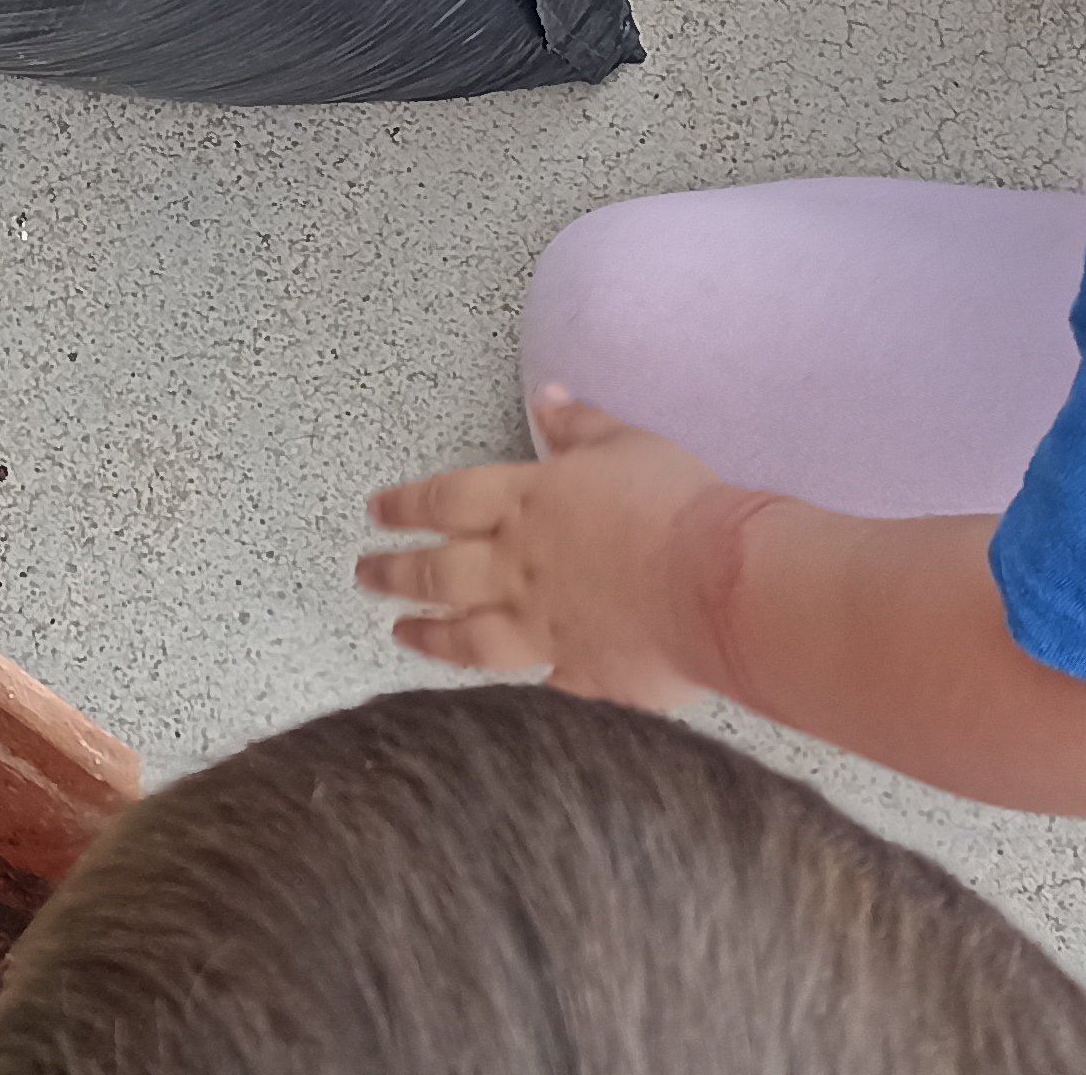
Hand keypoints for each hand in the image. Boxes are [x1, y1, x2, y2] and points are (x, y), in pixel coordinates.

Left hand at [359, 395, 736, 709]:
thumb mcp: (627, 444)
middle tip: (365, 575)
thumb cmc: (676, 504)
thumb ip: (581, 428)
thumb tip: (547, 399)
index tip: (376, 512)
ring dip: (429, 634)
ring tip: (400, 634)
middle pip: (438, 572)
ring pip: (466, 636)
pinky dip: (519, 679)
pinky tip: (504, 686)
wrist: (720, 586)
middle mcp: (519, 567)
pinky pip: (536, 679)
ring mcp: (544, 627)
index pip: (445, 501)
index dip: (406, 505)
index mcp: (526, 503)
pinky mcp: (581, 673)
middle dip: (394, 573)